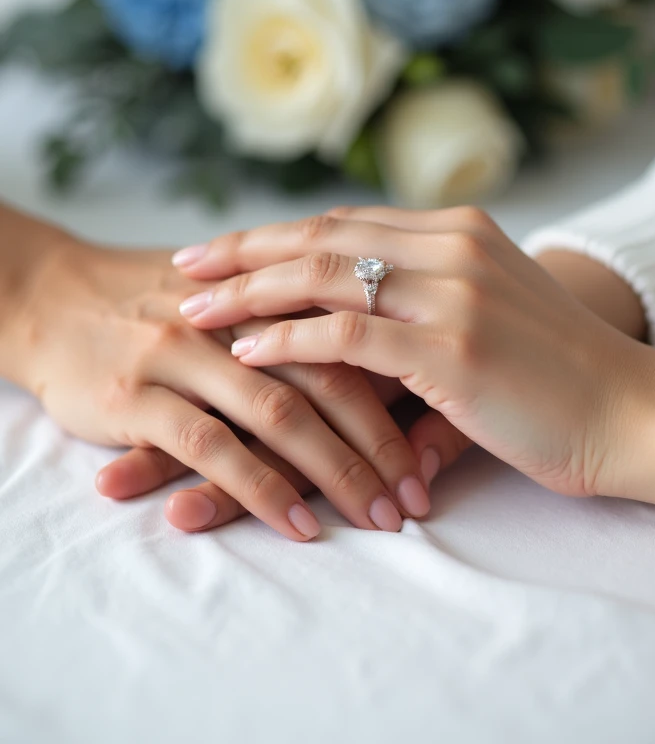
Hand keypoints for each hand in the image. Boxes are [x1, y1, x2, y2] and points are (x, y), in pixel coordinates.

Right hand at [12, 235, 438, 538]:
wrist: (52, 295)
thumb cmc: (154, 302)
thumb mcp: (232, 294)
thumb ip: (299, 318)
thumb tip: (386, 362)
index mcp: (267, 287)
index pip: (354, 331)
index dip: (405, 384)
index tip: (445, 435)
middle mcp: (235, 315)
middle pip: (330, 375)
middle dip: (383, 440)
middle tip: (421, 496)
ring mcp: (186, 352)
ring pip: (279, 412)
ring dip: (337, 471)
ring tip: (381, 520)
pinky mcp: (139, 394)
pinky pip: (212, 446)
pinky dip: (260, 488)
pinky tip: (298, 525)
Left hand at [176, 206, 650, 501]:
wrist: (627, 412)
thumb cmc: (554, 376)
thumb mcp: (487, 314)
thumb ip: (418, 307)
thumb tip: (347, 331)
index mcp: (458, 229)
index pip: (345, 221)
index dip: (277, 235)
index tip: (224, 249)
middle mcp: (451, 245)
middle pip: (322, 235)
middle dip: (245, 250)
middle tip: (186, 266)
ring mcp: (452, 291)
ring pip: (325, 274)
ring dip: (250, 290)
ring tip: (194, 308)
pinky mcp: (451, 345)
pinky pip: (348, 332)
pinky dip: (289, 338)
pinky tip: (247, 350)